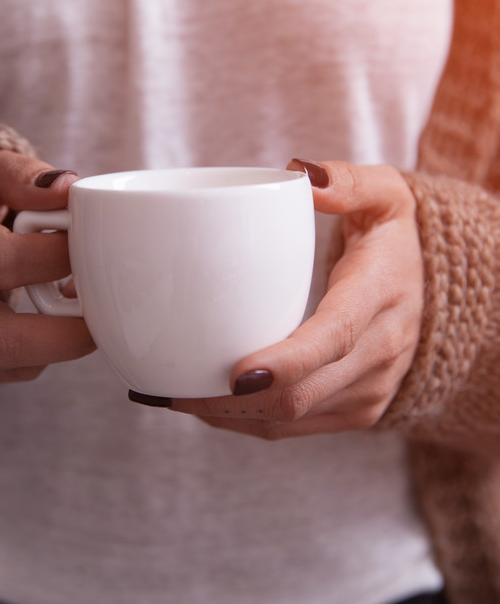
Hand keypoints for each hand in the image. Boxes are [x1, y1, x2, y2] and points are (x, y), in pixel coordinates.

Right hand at [0, 151, 94, 384]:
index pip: (1, 258)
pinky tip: (50, 323)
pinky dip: (38, 355)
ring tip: (81, 314)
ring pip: (2, 363)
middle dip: (65, 332)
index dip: (57, 259)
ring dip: (56, 346)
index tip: (89, 246)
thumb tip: (68, 188)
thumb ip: (21, 175)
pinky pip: (1, 373)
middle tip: (101, 308)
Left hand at [168, 160, 424, 439]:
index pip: (335, 338)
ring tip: (174, 397)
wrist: (432, 292)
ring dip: (231, 416)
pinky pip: (294, 428)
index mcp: (382, 295)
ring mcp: (371, 390)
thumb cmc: (392, 239)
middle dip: (234, 400)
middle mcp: (381, 352)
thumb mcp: (385, 193)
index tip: (236, 373)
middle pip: (304, 393)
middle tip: (173, 387)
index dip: (287, 362)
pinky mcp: (355, 411)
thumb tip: (303, 175)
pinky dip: (245, 422)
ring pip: (292, 420)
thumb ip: (348, 181)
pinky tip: (205, 404)